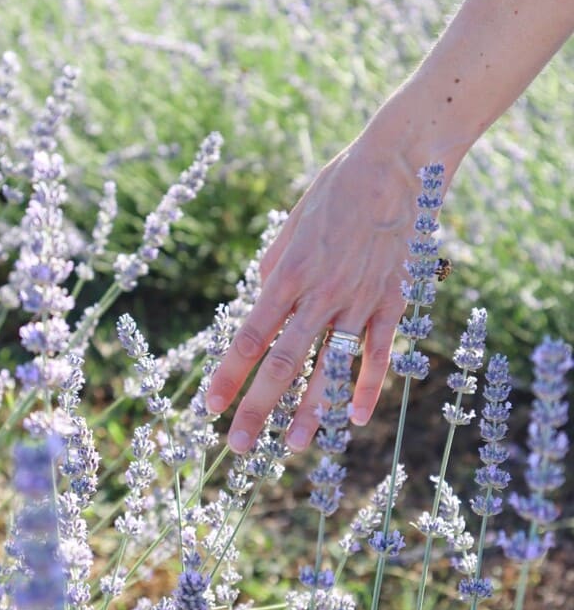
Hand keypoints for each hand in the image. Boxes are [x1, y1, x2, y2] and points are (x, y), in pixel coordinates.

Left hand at [206, 113, 438, 453]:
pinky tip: (355, 417)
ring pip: (330, 367)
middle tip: (239, 446)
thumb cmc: (339, 185)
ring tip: (295, 445)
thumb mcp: (292, 220)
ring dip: (311, 411)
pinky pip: (378, 353)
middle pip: (282, 363)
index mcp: (287, 273)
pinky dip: (367, 387)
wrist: (398, 162)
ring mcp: (358, 301)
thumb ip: (274, 264)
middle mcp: (319, 294)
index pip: (249, 337)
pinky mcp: (393, 301)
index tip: (210, 405)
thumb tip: (259, 298)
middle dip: (258, 408)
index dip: (227, 375)